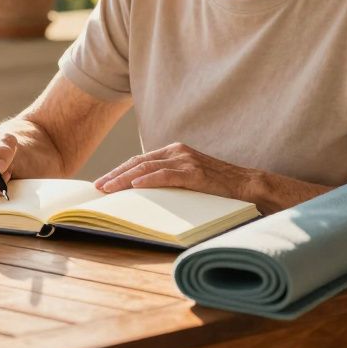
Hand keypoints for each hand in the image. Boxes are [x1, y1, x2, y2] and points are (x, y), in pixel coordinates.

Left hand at [94, 142, 258, 201]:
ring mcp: (186, 160)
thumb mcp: (189, 181)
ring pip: (147, 168)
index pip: (139, 161)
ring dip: (124, 179)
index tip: (102, 182)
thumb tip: (142, 195)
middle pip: (138, 163)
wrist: (249, 187)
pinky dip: (148, 181)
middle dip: (115, 175)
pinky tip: (134, 187)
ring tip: (108, 189)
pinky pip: (166, 175)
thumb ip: (169, 182)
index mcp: (174, 152)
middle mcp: (177, 152)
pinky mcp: (195, 173)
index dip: (119, 172)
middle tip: (97, 188)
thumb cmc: (218, 189)